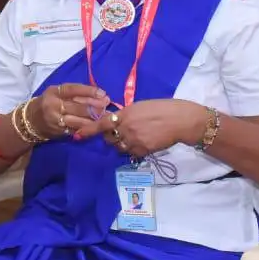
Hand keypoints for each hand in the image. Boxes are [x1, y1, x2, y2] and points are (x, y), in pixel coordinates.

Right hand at [29, 83, 110, 138]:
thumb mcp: (57, 94)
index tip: (103, 93)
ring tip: (107, 118)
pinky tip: (98, 126)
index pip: (73, 89)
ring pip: (79, 120)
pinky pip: (77, 130)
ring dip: (95, 120)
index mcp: (53, 92)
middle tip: (108, 106)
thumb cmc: (48, 103)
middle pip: (78, 107)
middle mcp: (53, 105)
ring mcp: (56, 120)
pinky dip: (89, 128)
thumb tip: (100, 96)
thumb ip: (75, 94)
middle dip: (95, 107)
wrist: (30, 121)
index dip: (89, 91)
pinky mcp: (59, 132)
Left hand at [73, 98, 207, 157]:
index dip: (88, 130)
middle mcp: (126, 128)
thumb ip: (125, 114)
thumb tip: (116, 119)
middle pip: (108, 138)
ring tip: (132, 137)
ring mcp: (134, 140)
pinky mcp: (143, 150)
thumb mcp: (139, 106)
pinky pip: (131, 153)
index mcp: (124, 114)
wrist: (181, 120)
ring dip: (120, 144)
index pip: (101, 124)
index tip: (77, 136)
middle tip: (118, 132)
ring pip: (118, 147)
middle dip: (110, 137)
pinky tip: (142, 142)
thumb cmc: (162, 108)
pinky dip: (133, 149)